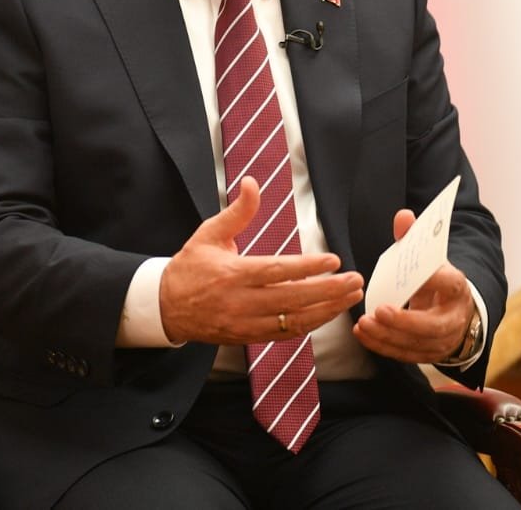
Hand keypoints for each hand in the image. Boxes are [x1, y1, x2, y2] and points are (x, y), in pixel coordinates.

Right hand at [159, 177, 363, 344]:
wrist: (166, 306)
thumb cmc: (190, 266)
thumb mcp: (209, 233)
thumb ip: (237, 212)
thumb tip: (252, 183)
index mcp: (232, 273)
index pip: (277, 271)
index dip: (307, 268)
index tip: (334, 260)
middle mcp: (240, 302)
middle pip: (292, 299)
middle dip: (328, 291)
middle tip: (355, 281)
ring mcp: (244, 323)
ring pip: (292, 321)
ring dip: (326, 310)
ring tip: (350, 298)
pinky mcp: (247, 337)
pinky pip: (284, 334)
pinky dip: (308, 325)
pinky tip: (327, 313)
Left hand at [353, 208, 475, 363]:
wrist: (456, 312)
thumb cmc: (436, 282)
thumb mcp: (430, 261)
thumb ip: (414, 239)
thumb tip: (403, 216)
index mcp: (456, 288)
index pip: (450, 283)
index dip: (435, 280)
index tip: (416, 276)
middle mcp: (454, 318)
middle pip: (433, 325)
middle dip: (405, 321)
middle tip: (379, 311)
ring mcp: (443, 340)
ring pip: (417, 344)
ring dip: (388, 336)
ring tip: (363, 324)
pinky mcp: (429, 354)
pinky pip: (405, 355)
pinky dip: (383, 346)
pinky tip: (364, 334)